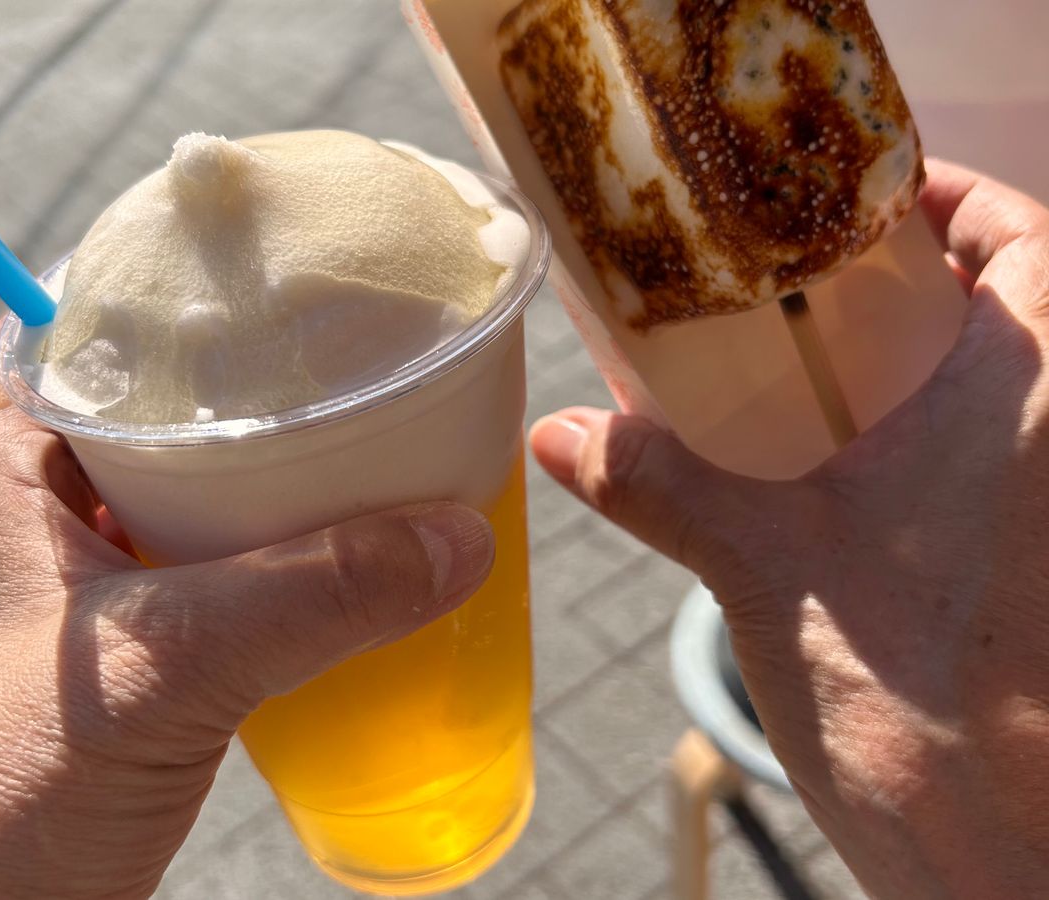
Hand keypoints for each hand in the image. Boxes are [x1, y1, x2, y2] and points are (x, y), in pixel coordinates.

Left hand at [0, 327, 493, 899]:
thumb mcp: (159, 670)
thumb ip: (311, 596)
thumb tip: (454, 540)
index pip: (73, 331)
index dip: (161, 291)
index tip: (264, 272)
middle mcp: (32, 521)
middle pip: (154, 417)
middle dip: (247, 393)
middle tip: (345, 358)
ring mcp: (79, 599)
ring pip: (190, 505)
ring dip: (271, 490)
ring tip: (366, 450)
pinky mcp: (125, 668)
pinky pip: (212, 584)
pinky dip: (276, 571)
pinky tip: (343, 571)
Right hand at [530, 160, 1048, 899]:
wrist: (998, 854)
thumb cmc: (925, 708)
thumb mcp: (768, 568)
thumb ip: (662, 483)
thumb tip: (559, 434)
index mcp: (1028, 396)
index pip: (1017, 233)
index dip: (941, 198)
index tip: (852, 197)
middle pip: (989, 302)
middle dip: (891, 281)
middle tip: (790, 276)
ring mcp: (1039, 503)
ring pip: (975, 388)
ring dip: (888, 365)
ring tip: (788, 360)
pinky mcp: (1019, 563)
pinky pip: (966, 462)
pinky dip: (892, 443)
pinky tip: (808, 468)